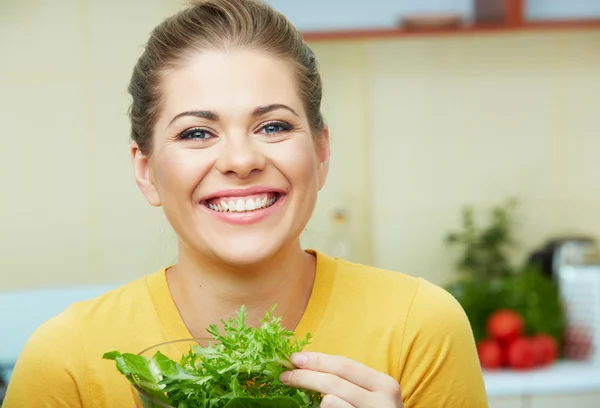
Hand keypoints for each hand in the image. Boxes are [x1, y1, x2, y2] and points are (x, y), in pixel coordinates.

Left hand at [279, 351, 403, 407]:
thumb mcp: (370, 394)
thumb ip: (348, 380)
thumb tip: (308, 363)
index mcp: (384, 384)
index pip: (344, 364)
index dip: (317, 359)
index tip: (295, 357)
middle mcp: (382, 400)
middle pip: (333, 380)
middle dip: (305, 375)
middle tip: (285, 375)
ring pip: (329, 400)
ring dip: (315, 399)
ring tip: (309, 400)